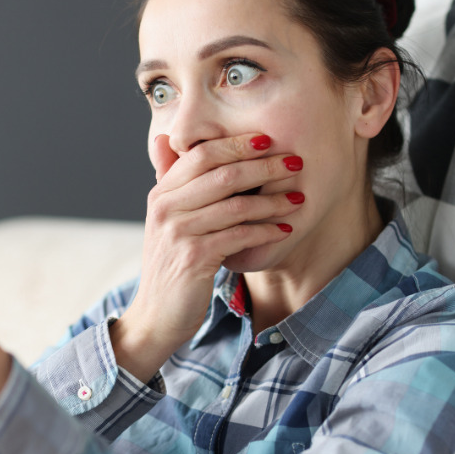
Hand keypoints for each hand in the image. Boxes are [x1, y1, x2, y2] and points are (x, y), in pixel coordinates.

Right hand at [111, 134, 302, 381]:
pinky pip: (239, 235)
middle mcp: (165, 209)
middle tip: (295, 163)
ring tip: (298, 199)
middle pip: (222, 174)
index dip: (236, 144)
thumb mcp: (166, 221)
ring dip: (272, 200)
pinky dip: (265, 231)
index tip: (268, 139)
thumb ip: (171, 183)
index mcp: (160, 194)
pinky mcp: (194, 257)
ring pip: (235, 205)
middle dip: (264, 166)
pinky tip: (284, 229)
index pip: (200, 155)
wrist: (156, 315)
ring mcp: (178, 233)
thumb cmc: (171, 265)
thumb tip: (166, 139)